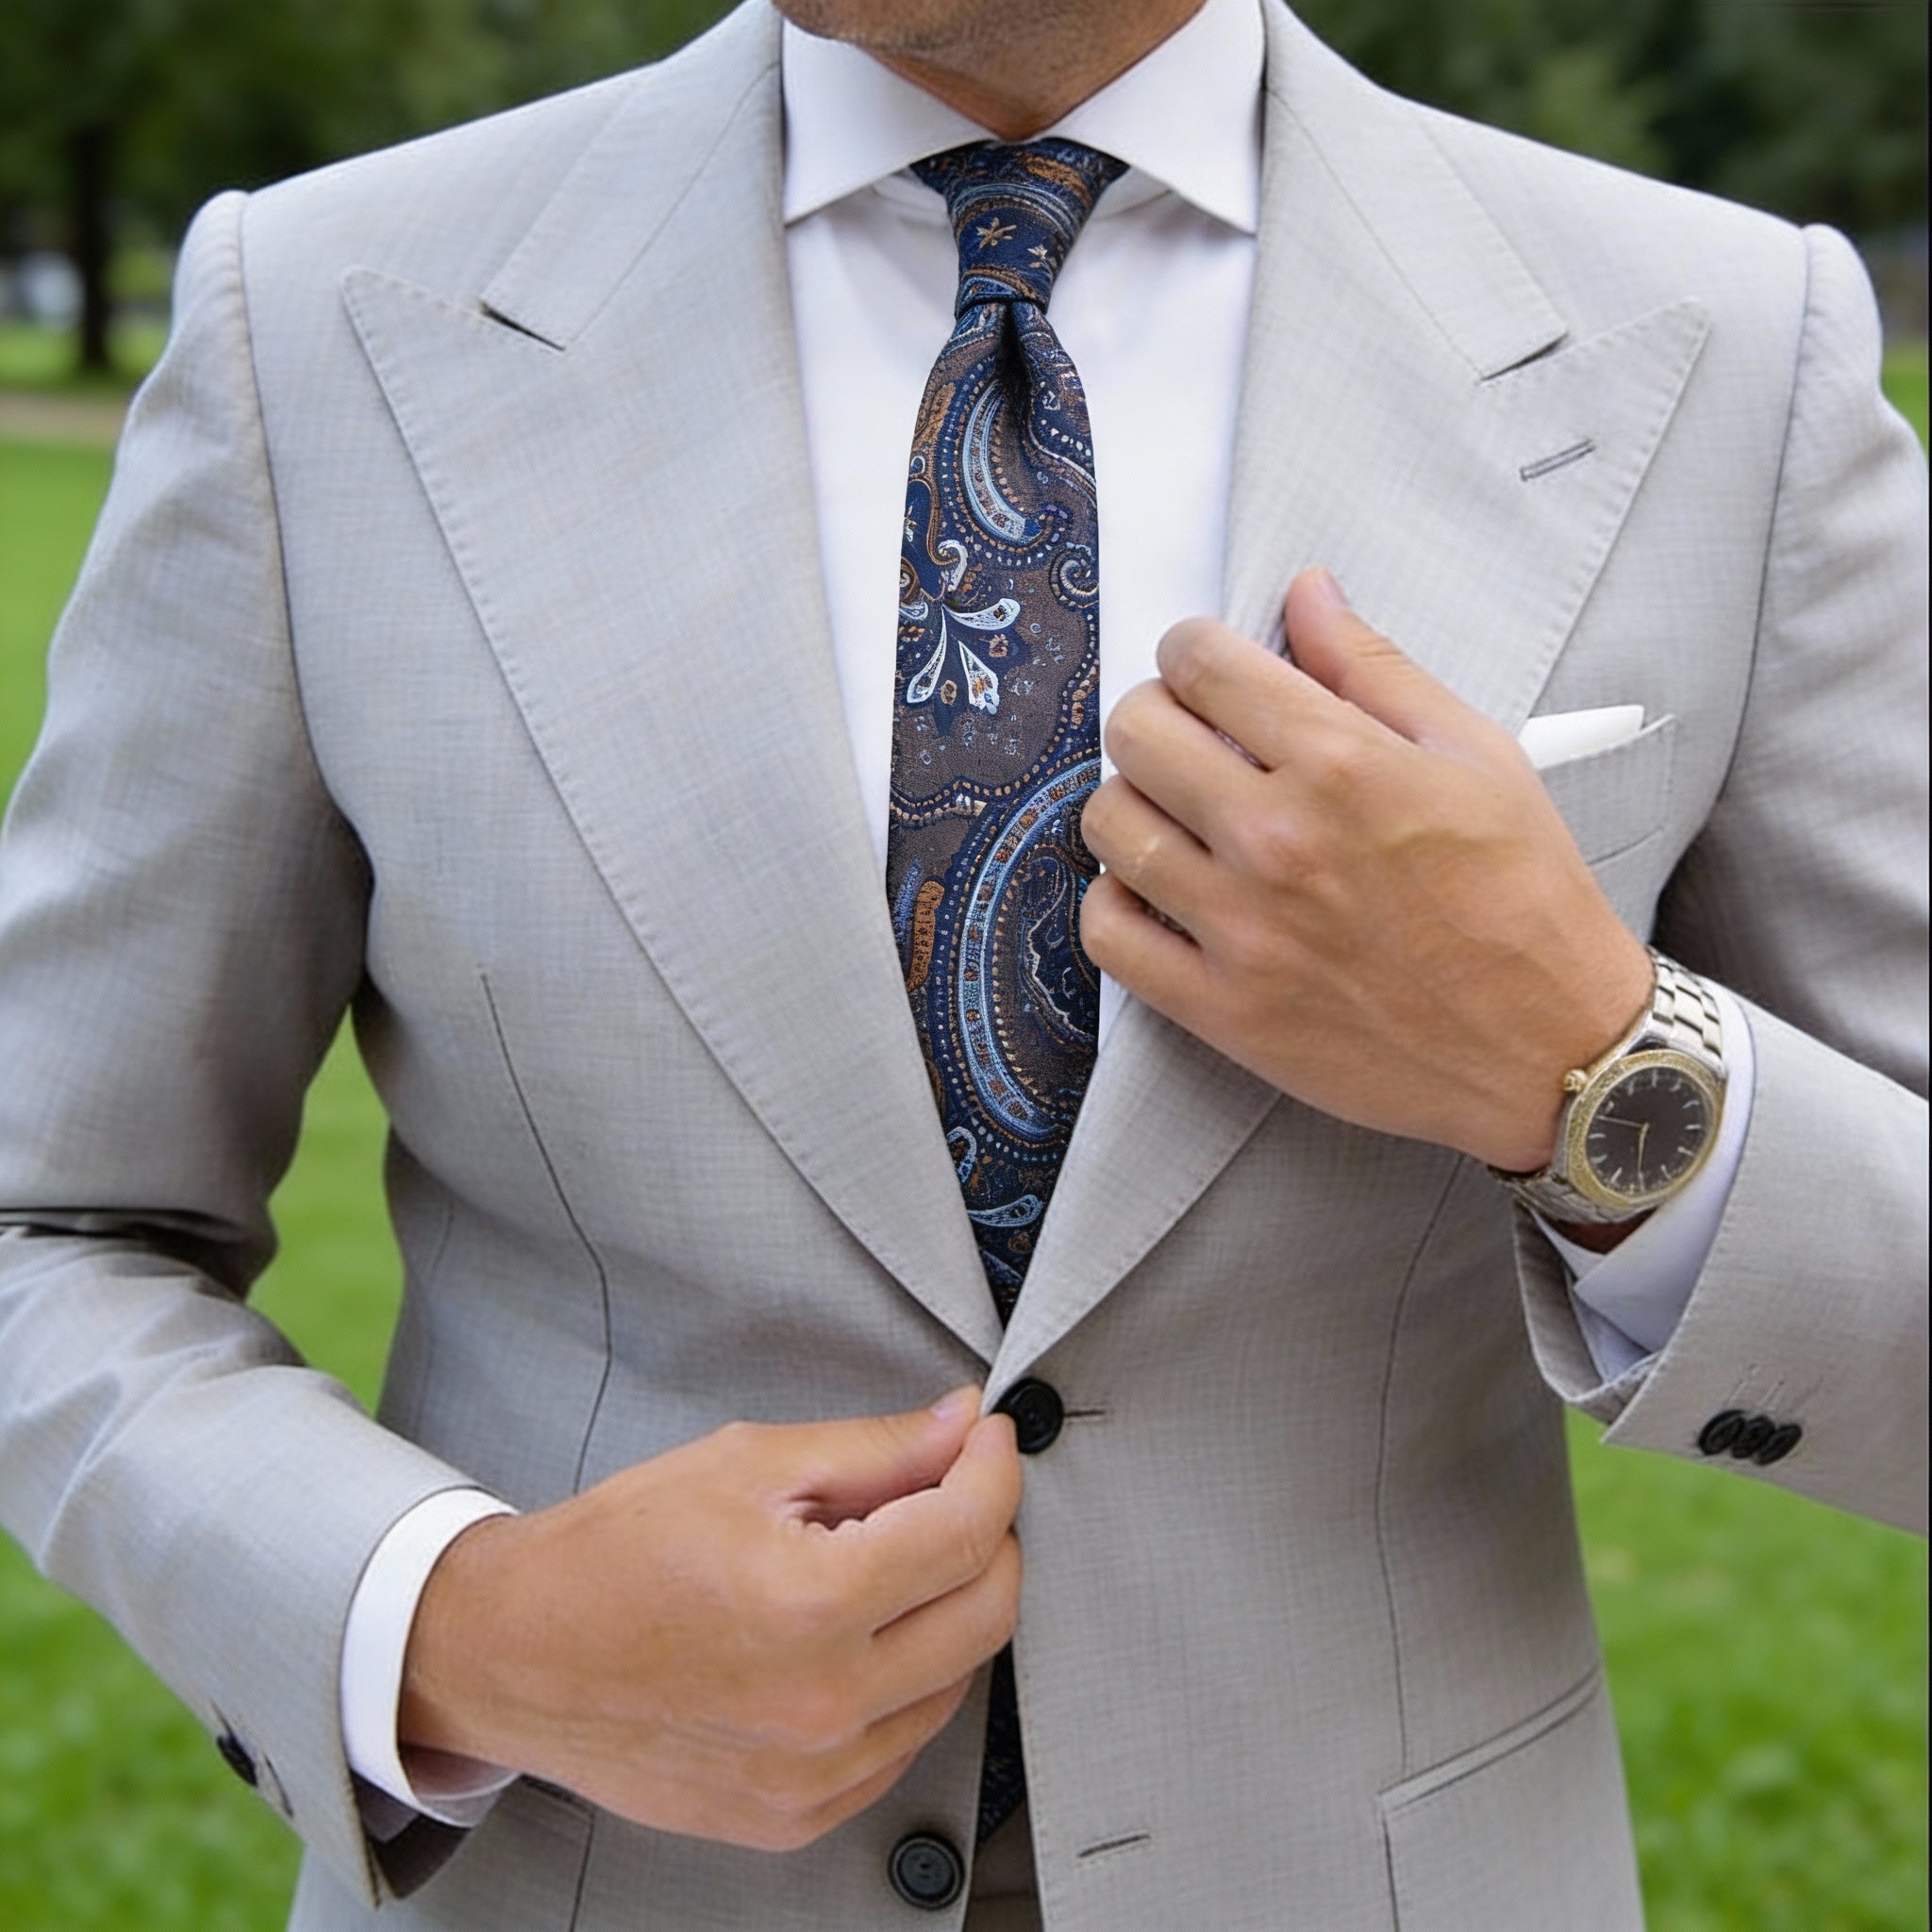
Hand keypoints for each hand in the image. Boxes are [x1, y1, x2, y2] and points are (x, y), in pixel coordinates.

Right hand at [399, 1389, 1021, 1851]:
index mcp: (810, 1603)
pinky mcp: (797, 1815)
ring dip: (949, 1609)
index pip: (968, 1531)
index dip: (993, 1468)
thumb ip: (874, 1449)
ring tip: (884, 1561)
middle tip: (953, 1489)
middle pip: (988, 1613)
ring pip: (956, 1681)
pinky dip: (906, 1680)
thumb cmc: (615, 1553)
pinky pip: (901, 1742)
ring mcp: (813, 1775)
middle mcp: (823, 1703)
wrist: (517, 1655)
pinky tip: (857, 1634)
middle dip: (989, 1535)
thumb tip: (962, 1426)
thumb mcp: (747, 1464)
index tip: (987, 1440)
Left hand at [1080, 567, 1651, 1173]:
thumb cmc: (1524, 899)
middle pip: (1136, 733)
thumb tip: (1306, 592)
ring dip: (1132, 804)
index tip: (1206, 668)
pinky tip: (1159, 891)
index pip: (1201, 663)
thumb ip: (1375, 668)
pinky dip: (1116, 902)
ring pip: (1109, 825)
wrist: (1552, 1049)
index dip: (1193, 650)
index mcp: (1341, 764)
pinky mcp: (1222, 1009)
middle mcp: (1277, 839)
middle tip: (1189, 737)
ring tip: (1175, 815)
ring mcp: (1241, 929)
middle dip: (1156, 715)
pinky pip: (1107, 933)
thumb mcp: (1476, 755)